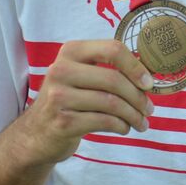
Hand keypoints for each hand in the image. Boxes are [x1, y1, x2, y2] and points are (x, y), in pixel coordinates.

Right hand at [13, 39, 153, 166]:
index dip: (136, 67)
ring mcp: (58, 96)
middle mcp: (61, 70)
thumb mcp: (83, 77)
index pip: (112, 50)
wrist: (35, 134)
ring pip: (111, 103)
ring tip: (142, 122)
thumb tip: (149, 77)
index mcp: (71, 51)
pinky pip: (104, 121)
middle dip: (139, 97)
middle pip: (114, 79)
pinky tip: (124, 128)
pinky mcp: (62, 121)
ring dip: (134, 115)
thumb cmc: (70, 101)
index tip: (149, 84)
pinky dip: (121, 126)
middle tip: (149, 109)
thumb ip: (109, 69)